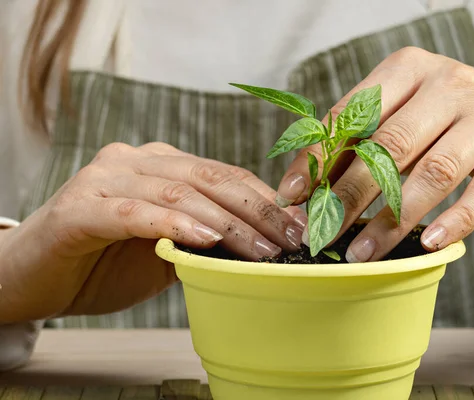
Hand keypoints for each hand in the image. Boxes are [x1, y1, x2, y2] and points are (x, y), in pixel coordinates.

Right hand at [0, 142, 306, 322]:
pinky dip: (173, 224)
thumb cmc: (103, 262)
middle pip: (211, 179)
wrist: (32, 276)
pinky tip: (204, 240)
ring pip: (180, 192)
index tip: (299, 228)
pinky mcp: (82, 206)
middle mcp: (137, 161)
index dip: (266, 201)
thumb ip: (203, 240)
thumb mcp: (166, 251)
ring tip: (261, 249)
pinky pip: (135, 212)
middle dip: (258, 211)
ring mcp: (107, 178)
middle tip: (291, 240)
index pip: (226, 176)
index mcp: (162, 166)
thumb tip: (261, 246)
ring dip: (227, 223)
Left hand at [277, 47, 473, 262]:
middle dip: (349, 195)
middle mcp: (450, 84)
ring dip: (392, 219)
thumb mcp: (406, 112)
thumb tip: (307, 184)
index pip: (352, 115)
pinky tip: (429, 244)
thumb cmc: (449, 119)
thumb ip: (362, 138)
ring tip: (362, 252)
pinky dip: (455, 220)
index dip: (317, 158)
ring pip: (433, 172)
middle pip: (389, 145)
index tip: (292, 196)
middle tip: (322, 232)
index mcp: (409, 69)